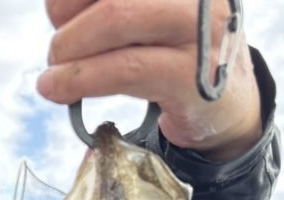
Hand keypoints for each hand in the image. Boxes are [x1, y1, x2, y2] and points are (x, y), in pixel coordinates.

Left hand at [37, 0, 262, 160]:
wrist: (229, 105)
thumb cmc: (178, 52)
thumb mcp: (154, 15)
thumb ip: (115, 6)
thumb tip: (56, 7)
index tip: (58, 13)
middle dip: (67, 21)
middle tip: (56, 51)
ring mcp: (200, 29)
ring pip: (114, 20)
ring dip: (68, 51)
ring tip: (54, 76)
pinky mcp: (191, 75)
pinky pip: (124, 69)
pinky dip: (80, 79)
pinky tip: (58, 89)